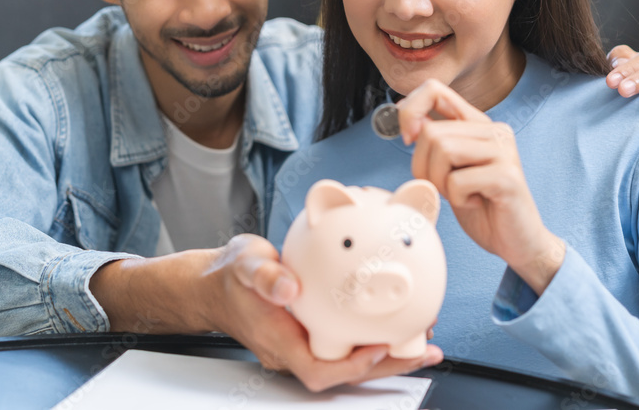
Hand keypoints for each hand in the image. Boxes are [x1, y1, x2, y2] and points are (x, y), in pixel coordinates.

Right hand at [203, 234, 442, 391]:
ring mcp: (302, 344)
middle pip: (345, 372)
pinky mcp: (311, 334)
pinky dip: (373, 335)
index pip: (319, 370)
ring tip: (422, 338)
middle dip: (388, 366)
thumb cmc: (230, 278)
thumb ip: (265, 275)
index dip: (353, 368)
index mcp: (278, 340)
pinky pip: (346, 342)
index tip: (380, 349)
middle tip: (425, 351)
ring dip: (387, 353)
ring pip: (350, 359)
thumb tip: (288, 288)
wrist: (214, 285)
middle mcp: (293, 350)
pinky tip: (396, 321)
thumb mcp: (245, 265)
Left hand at [398, 79, 564, 294]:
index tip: (407, 138)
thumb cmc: (482, 205)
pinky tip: (476, 202)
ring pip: (442, 150)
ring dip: (440, 182)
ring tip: (460, 194)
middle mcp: (493, 130)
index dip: (410, 111)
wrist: (517, 241)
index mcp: (476, 123)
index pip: (434, 90)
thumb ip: (435, 142)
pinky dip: (457, 198)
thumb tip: (410, 123)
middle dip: (422, 166)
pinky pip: (458, 181)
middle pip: (431, 132)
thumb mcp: (450, 169)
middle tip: (443, 186)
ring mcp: (503, 150)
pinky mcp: (507, 176)